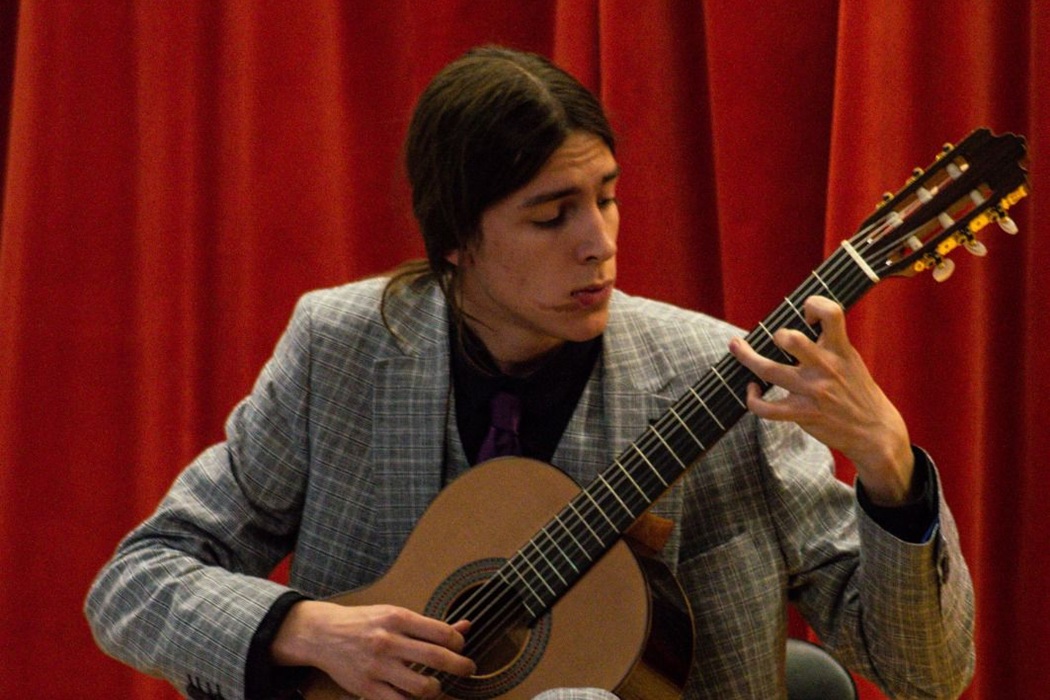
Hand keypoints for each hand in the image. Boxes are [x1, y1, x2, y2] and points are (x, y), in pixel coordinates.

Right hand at [272, 601, 474, 699]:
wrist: (324, 634)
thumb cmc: (365, 623)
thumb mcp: (396, 615)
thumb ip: (430, 626)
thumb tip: (466, 627)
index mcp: (398, 618)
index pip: (441, 632)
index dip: (458, 642)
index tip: (460, 647)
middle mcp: (388, 641)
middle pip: (436, 658)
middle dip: (460, 666)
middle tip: (468, 669)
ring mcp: (377, 667)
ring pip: (421, 687)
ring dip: (436, 689)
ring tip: (435, 685)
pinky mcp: (367, 688)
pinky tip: (414, 695)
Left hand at [727, 295, 914, 505]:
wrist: (875, 431)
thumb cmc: (858, 391)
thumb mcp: (851, 360)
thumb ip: (830, 342)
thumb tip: (801, 323)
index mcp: (840, 350)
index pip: (831, 313)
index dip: (815, 304)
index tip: (806, 312)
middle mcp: (825, 368)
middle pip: (793, 340)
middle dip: (779, 334)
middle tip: (775, 337)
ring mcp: (813, 392)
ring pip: (769, 370)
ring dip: (747, 358)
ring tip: (737, 347)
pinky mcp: (803, 414)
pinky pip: (767, 408)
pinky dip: (753, 399)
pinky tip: (753, 390)